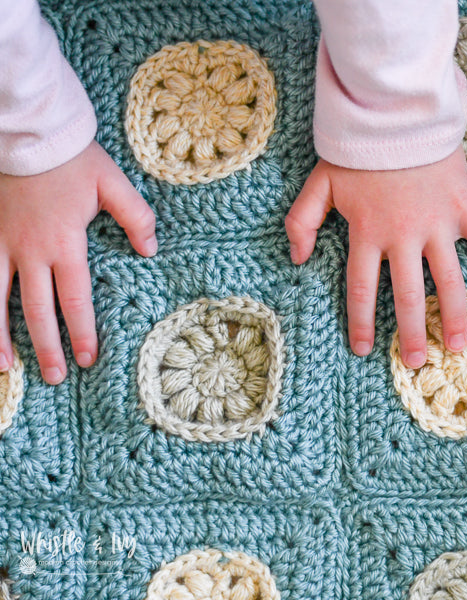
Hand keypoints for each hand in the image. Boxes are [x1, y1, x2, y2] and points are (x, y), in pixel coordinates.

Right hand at [0, 141, 157, 383]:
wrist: (27, 132)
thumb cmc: (73, 158)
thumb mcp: (114, 184)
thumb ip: (137, 218)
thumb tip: (151, 251)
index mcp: (65, 243)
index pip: (75, 298)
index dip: (81, 331)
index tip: (87, 359)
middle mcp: (29, 250)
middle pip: (37, 309)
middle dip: (47, 346)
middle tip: (56, 377)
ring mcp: (1, 244)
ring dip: (0, 337)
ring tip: (8, 369)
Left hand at [286, 145, 466, 367]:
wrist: (397, 111)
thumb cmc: (358, 150)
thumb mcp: (319, 183)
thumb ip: (301, 221)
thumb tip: (296, 259)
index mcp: (367, 234)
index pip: (363, 290)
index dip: (362, 323)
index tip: (365, 350)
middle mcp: (403, 237)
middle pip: (409, 296)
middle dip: (412, 334)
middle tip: (417, 363)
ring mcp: (437, 225)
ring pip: (449, 280)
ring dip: (455, 315)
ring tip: (459, 346)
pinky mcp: (463, 208)